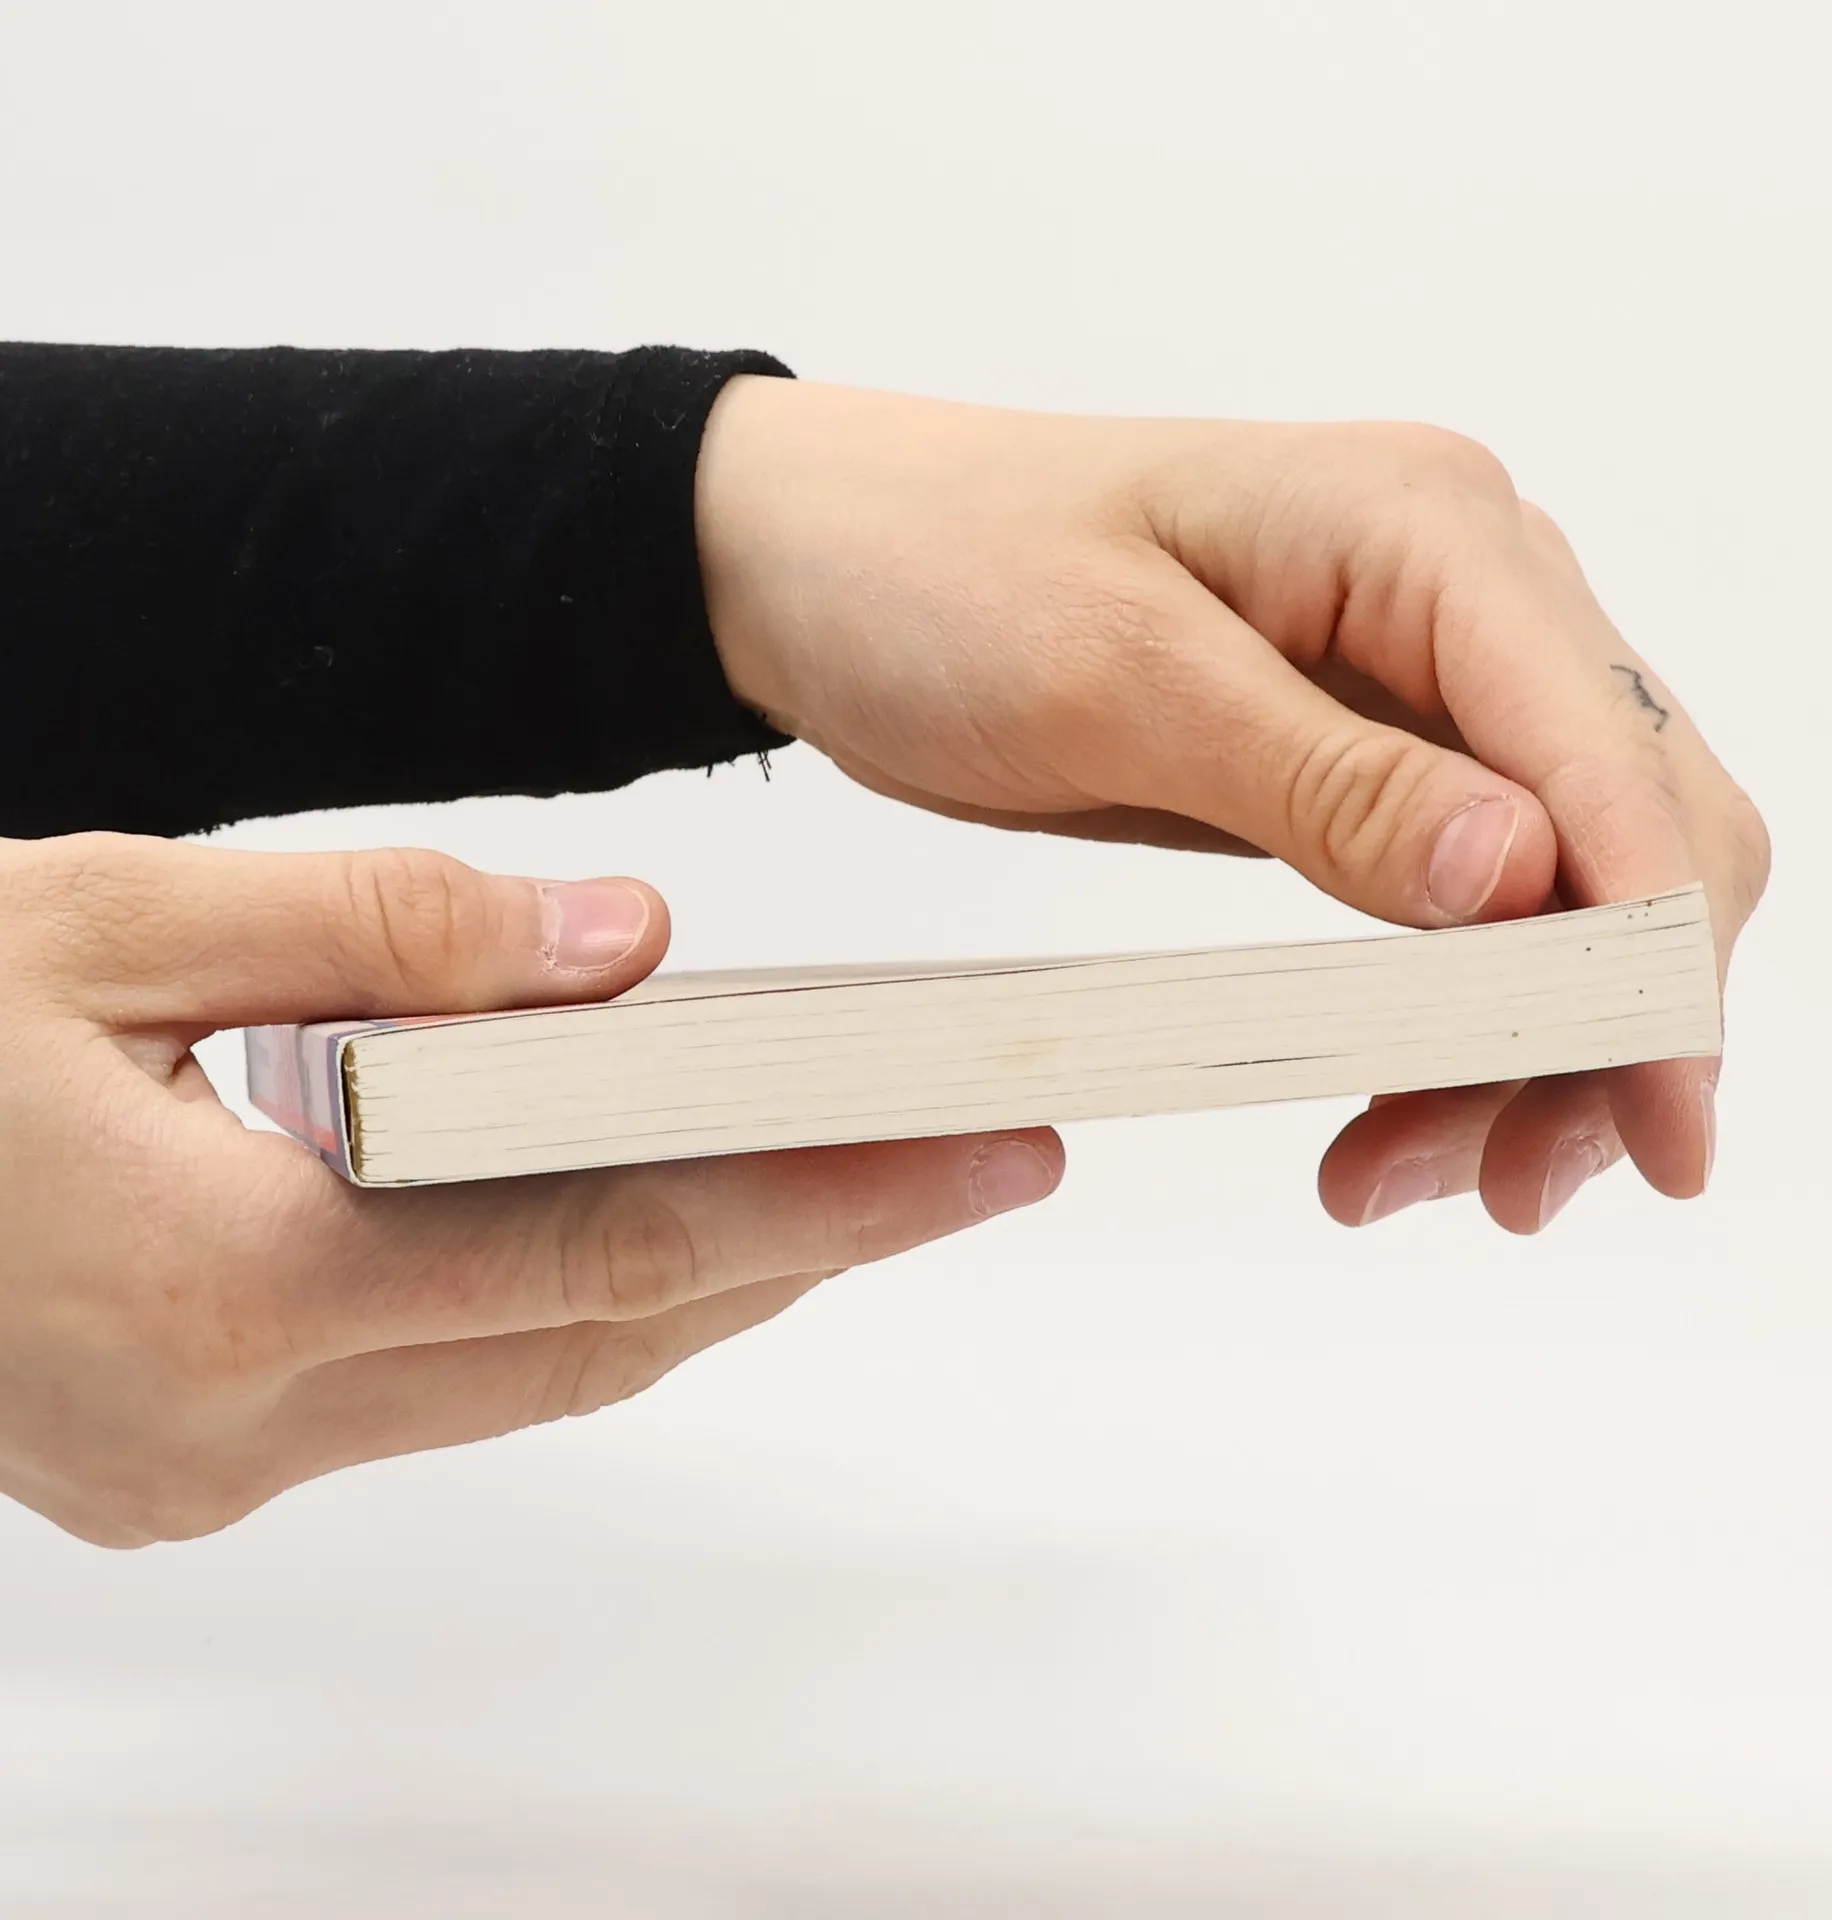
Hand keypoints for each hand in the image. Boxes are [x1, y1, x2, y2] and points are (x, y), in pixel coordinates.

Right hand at [0, 833, 1060, 1544]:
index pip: (611, 1242)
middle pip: (604, 1324)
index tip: (986, 1150)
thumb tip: (626, 946)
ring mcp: (203, 1465)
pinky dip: (561, 1291)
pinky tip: (633, 1210)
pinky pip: (443, 1381)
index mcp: (212, 1282)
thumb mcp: (101, 914)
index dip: (827, 1195)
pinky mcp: (187, 1458)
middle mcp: (225, 1421)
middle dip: (807, 1238)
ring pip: (535, 1367)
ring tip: (842, 1171)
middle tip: (967, 1151)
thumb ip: (382, 927)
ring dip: (695, 1271)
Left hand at [697, 379, 1769, 1233]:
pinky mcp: (1361, 753)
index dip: (1657, 948)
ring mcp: (1419, 677)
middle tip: (1504, 1188)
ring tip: (1404, 1174)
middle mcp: (1463, 590)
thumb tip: (1525, 876)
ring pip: (1569, 884)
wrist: (824, 566)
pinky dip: (1462, 1013)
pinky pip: (1474, 896)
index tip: (1658, 1121)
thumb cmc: (938, 575)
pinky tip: (1399, 1106)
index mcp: (1424, 531)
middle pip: (1633, 831)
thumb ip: (1325, 778)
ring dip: (1531, 1041)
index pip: (1610, 754)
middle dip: (1603, 1020)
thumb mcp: (1111, 677)